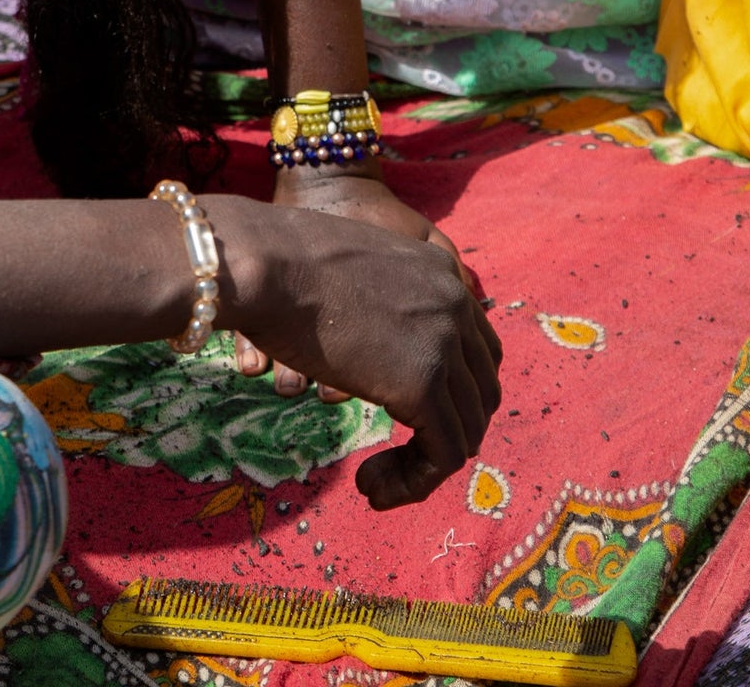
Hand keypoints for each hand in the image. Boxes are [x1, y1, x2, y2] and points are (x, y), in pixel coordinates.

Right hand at [216, 193, 501, 509]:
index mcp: (441, 270)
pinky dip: (414, 482)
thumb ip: (381, 301)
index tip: (406, 418)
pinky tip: (370, 485)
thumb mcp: (353, 272)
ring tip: (374, 481)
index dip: (452, 395)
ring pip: (466, 430)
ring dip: (424, 466)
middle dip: (446, 432)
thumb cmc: (284, 264)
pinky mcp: (422, 384)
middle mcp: (455, 303)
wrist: (268, 264)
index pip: (478, 350)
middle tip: (397, 457)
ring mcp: (444, 343)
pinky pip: (443, 455)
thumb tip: (376, 343)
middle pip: (480, 392)